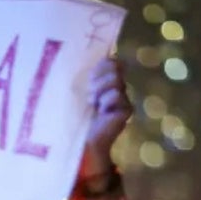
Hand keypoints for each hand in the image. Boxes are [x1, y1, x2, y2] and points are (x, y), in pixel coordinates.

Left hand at [81, 58, 131, 176]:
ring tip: (93, 102)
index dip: (100, 65)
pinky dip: (106, 101)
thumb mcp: (77, 92)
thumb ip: (85, 77)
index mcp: (105, 80)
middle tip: (89, 94)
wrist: (80, 139)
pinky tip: (101, 110)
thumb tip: (91, 60)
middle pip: (114, 67)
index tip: (89, 78)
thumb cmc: (74, 115)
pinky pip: (118, 95)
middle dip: (98, 78)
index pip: (110, 61)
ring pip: (116, 80)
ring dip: (100, 89)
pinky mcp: (126, 109)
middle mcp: (117, 87)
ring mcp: (123, 98)